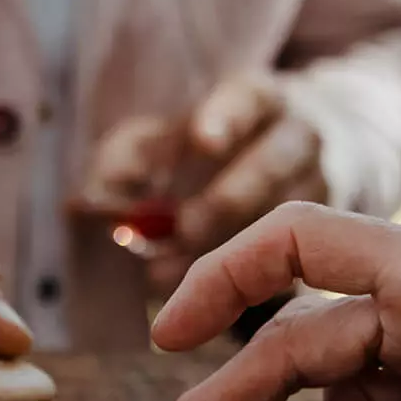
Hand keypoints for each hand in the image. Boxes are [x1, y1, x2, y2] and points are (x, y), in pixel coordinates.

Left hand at [80, 76, 325, 292]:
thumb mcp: (165, 137)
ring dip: (225, 248)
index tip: (203, 141)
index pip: (250, 97)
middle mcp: (298, 139)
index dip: (227, 116)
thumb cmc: (211, 145)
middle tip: (183, 230)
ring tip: (163, 276)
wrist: (287, 160)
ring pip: (284, 216)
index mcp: (259, 101)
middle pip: (274, 162)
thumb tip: (81, 204)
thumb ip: (126, 160)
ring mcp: (318, 189)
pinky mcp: (320, 238)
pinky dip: (243, 282)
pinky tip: (204, 303)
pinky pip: (290, 261)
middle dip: (226, 199)